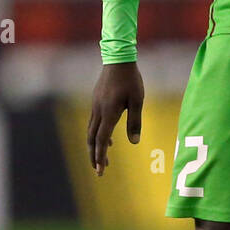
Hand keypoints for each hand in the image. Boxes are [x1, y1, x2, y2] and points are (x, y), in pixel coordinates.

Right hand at [87, 61, 144, 175]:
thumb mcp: (138, 101)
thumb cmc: (131, 80)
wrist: (118, 59)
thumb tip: (134, 142)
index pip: (101, 140)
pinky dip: (98, 134)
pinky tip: (107, 138)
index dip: (100, 156)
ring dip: (95, 146)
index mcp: (109, 112)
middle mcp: (98, 111)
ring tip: (103, 159)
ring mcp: (95, 105)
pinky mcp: (96, 101)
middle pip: (92, 139)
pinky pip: (94, 122)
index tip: (99, 170)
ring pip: (91, 131)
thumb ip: (135, 122)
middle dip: (95, 155)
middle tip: (99, 170)